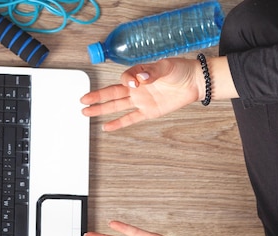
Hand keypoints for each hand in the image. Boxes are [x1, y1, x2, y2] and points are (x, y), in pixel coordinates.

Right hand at [80, 58, 202, 130]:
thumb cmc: (180, 70)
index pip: (124, 77)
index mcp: (138, 74)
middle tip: (83, 100)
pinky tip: (106, 127)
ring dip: (101, 109)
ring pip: (116, 105)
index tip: (132, 82)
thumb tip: (141, 78)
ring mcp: (140, 101)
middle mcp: (136, 88)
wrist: (194, 82)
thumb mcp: (167, 66)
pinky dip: (118, 123)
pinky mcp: (148, 112)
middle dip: (97, 97)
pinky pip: (130, 118)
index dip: (126, 79)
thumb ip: (152, 72)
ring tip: (86, 112)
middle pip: (112, 92)